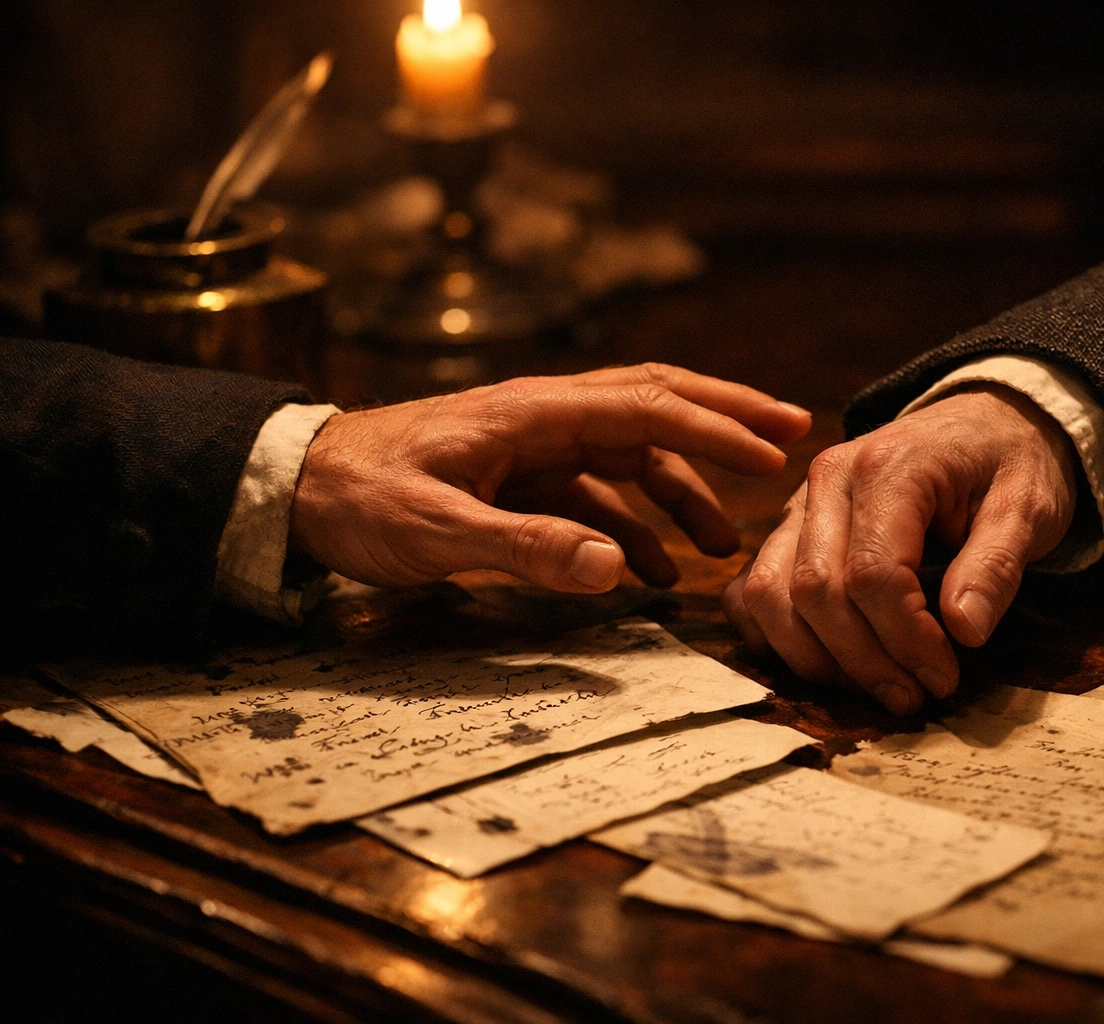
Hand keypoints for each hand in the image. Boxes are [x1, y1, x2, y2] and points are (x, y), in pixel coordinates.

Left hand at [290, 364, 811, 590]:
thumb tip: (621, 568)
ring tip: (724, 544)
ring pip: (633, 456)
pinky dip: (634, 528)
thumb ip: (528, 548)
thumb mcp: (439, 532)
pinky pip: (596, 496)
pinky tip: (650, 571)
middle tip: (792, 440)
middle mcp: (546, 418)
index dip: (717, 428)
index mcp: (534, 413)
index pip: (648, 407)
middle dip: (726, 420)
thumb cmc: (359, 500)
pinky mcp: (521, 479)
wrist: (294, 491)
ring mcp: (536, 447)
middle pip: (656, 404)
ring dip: (683, 493)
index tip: (774, 457)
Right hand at [723, 384, 1075, 714]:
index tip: (944, 676)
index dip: (905, 639)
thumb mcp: (1029, 506)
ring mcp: (798, 503)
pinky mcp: (788, 528)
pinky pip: (750, 591)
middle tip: (914, 695)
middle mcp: (827, 480)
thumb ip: (997, 566)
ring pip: (768, 594)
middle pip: (813, 589)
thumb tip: (964, 631)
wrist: (983, 422)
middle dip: (862, 660)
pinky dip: (775, 637)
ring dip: (815, 658)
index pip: (873, 573)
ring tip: (876, 687)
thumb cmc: (1008, 463)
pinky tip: (828, 663)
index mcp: (887, 466)